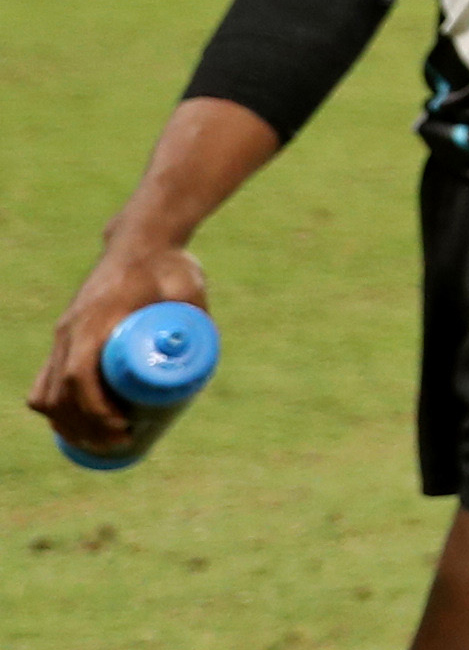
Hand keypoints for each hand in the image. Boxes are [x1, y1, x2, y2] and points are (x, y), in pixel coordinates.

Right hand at [31, 239, 204, 456]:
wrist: (139, 242)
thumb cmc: (168, 265)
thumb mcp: (188, 285)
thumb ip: (197, 315)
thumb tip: (206, 356)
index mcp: (95, 319)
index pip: (80, 374)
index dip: (96, 409)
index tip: (124, 428)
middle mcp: (70, 330)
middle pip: (60, 393)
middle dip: (85, 427)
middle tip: (121, 443)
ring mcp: (63, 336)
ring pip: (47, 393)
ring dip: (67, 425)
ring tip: (101, 443)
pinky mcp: (64, 340)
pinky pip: (44, 382)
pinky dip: (54, 410)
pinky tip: (75, 429)